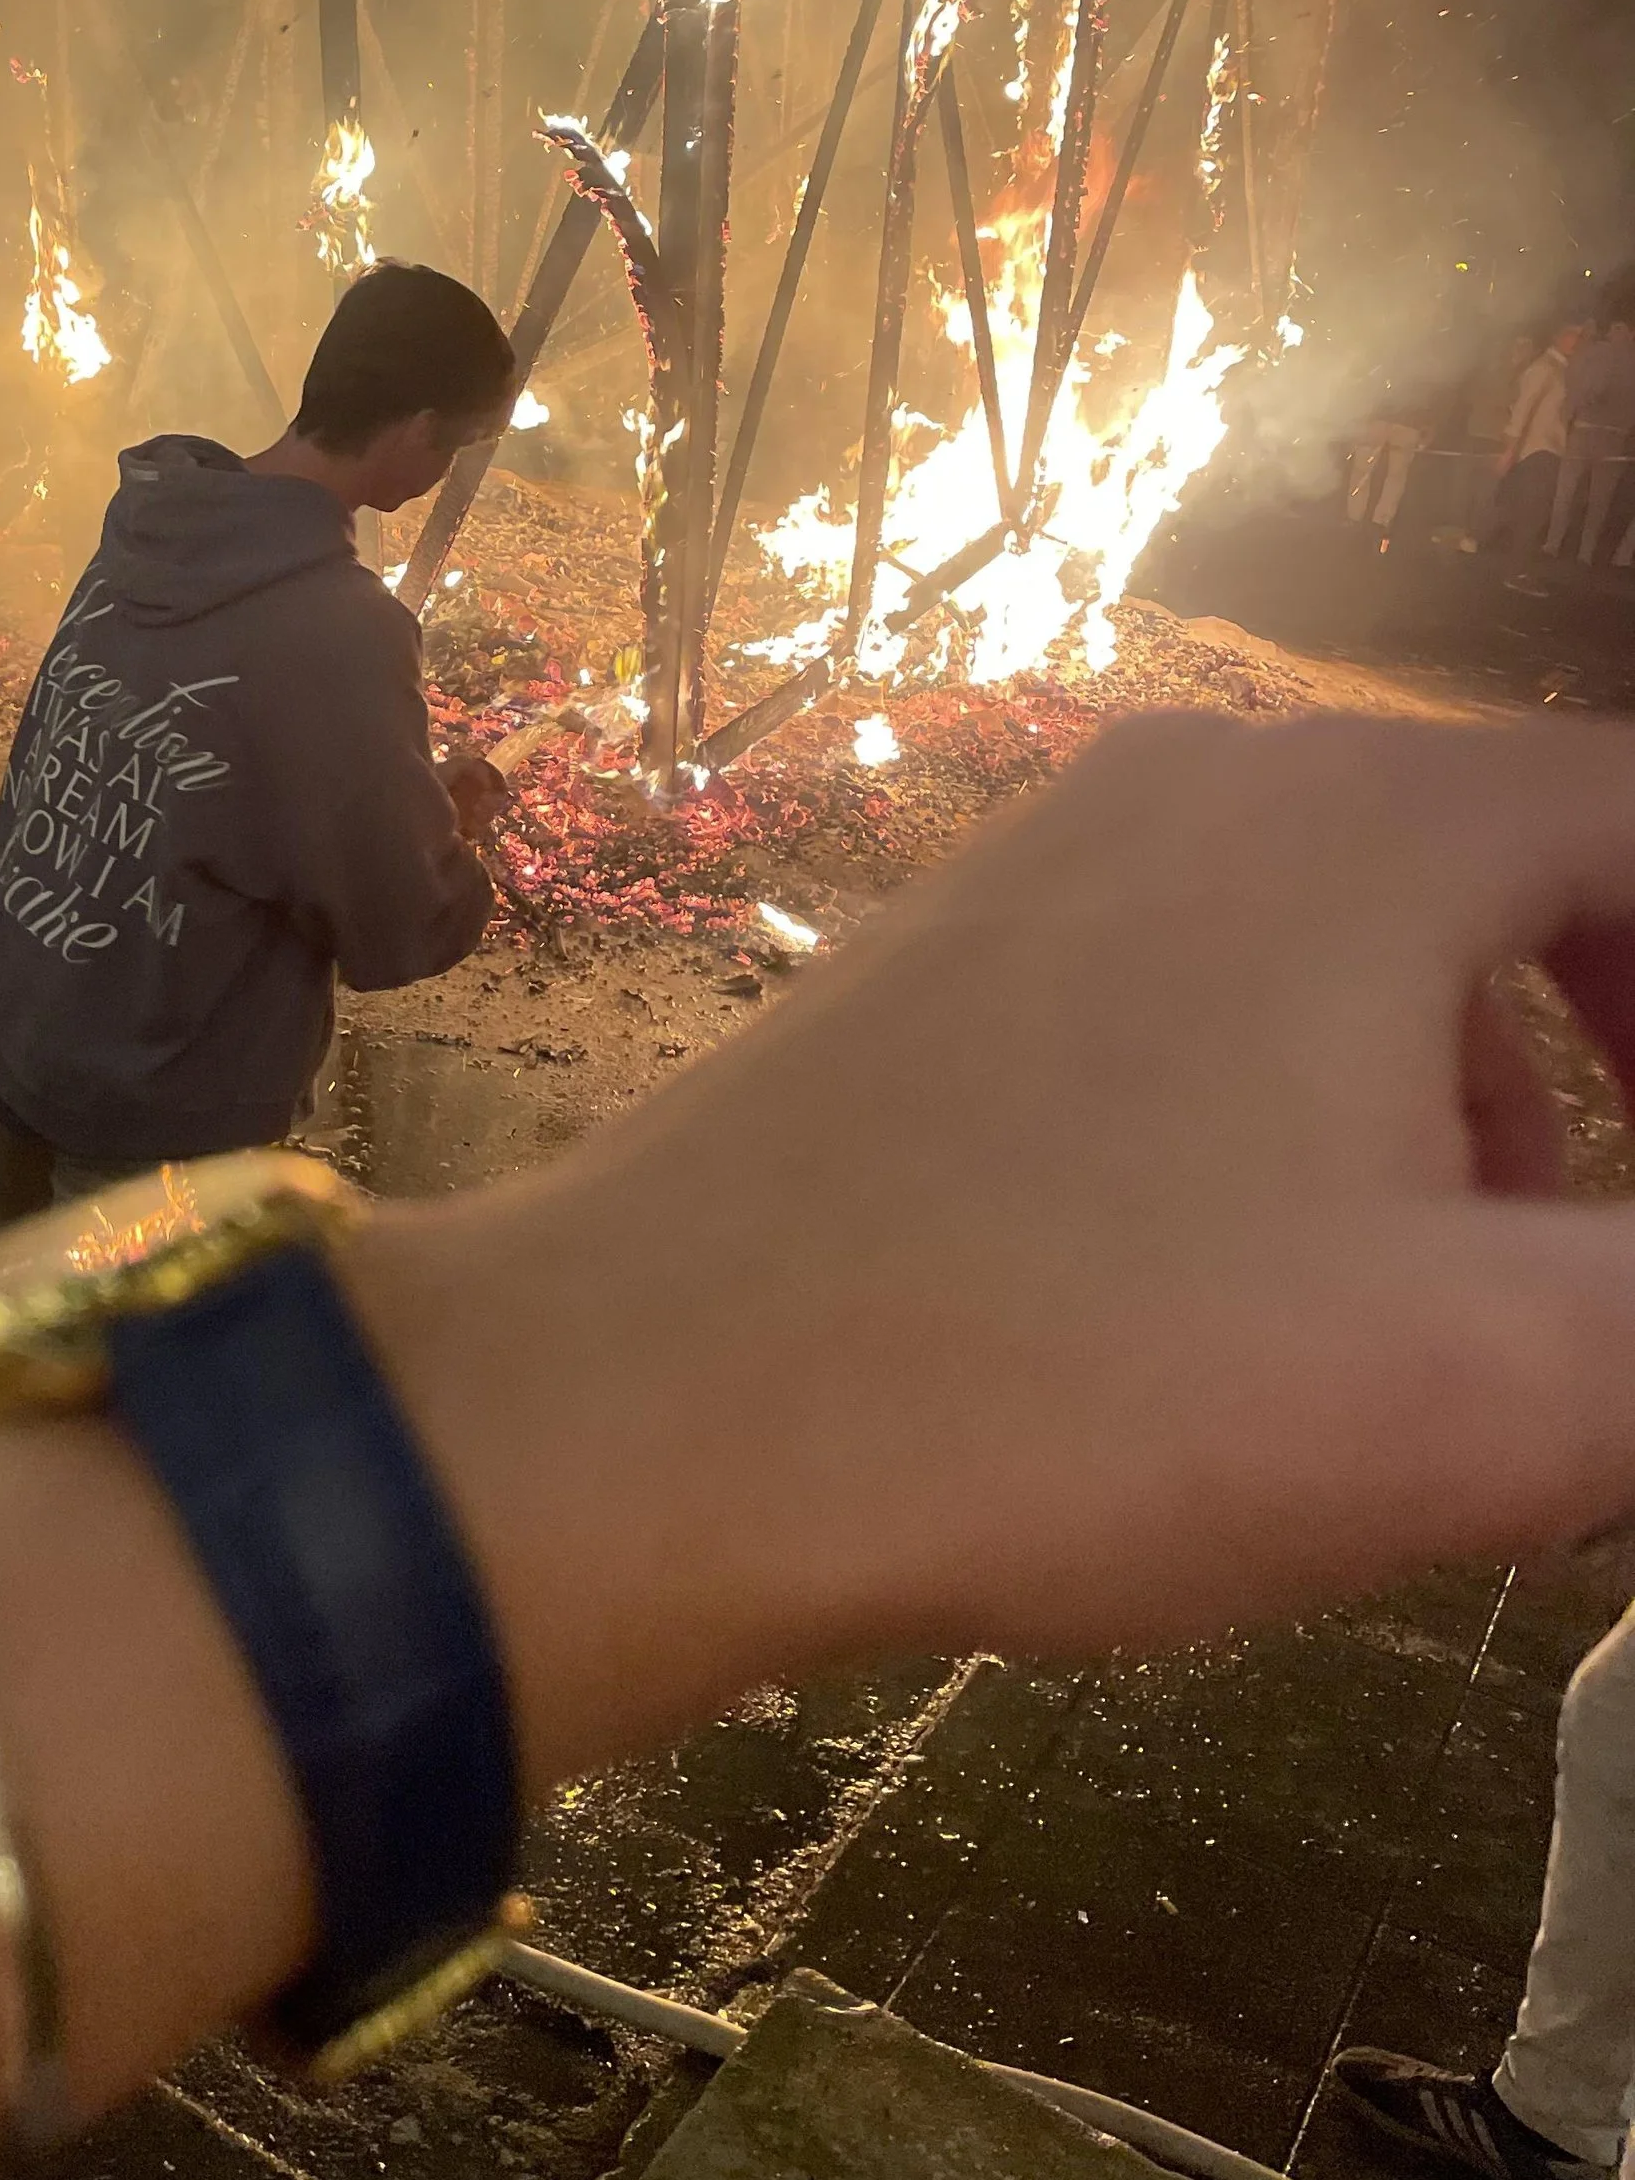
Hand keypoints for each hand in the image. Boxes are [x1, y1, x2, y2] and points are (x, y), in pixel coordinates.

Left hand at [351, 716, 1634, 1787]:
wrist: (644, 1400)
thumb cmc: (1083, 1374)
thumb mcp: (1483, 1386)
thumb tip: (1632, 1268)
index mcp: (1365, 817)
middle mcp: (1206, 780)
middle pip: (1510, 875)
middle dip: (1606, 1072)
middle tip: (1594, 1267)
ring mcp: (1048, 854)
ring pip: (1349, 946)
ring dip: (1456, 1113)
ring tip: (1443, 1324)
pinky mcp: (944, 959)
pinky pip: (1200, 992)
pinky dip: (1297, 1116)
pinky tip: (1245, 1298)